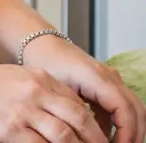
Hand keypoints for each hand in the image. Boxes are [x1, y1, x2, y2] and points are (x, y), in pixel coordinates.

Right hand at [0, 62, 106, 141]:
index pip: (78, 102)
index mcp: (40, 79)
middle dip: (96, 139)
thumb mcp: (16, 78)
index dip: (93, 123)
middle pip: (80, 118)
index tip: (98, 136)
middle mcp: (36, 92)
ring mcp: (24, 111)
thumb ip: (40, 91)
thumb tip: (63, 113)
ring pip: (65, 135)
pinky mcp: (11, 130)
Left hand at [23, 35, 145, 142]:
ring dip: (131, 129)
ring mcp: (112, 79)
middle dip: (134, 133)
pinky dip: (123, 123)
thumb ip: (77, 113)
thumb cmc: (45, 64)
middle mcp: (110, 77)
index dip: (126, 131)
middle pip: (136, 109)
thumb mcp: (57, 91)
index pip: (124, 108)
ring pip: (133, 108)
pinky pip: (123, 105)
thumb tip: (90, 137)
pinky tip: (112, 137)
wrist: (42, 45)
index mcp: (97, 77)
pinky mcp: (108, 84)